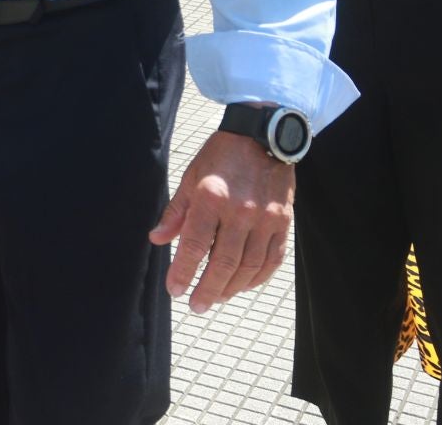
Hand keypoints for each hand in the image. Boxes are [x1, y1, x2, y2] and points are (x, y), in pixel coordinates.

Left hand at [149, 131, 293, 313]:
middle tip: (195, 306)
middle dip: (207, 289)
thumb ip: (176, 212)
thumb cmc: (222, 156)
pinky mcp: (284, 222)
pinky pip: (272, 259)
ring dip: (231, 288)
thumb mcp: (192, 177)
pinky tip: (243, 286)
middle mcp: (240, 210)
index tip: (174, 290)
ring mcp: (265, 218)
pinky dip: (257, 278)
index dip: (183, 271)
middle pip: (223, 262)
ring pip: (249, 266)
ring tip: (216, 298)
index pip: (195, 245)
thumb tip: (157, 239)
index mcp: (211, 197)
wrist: (264, 135)